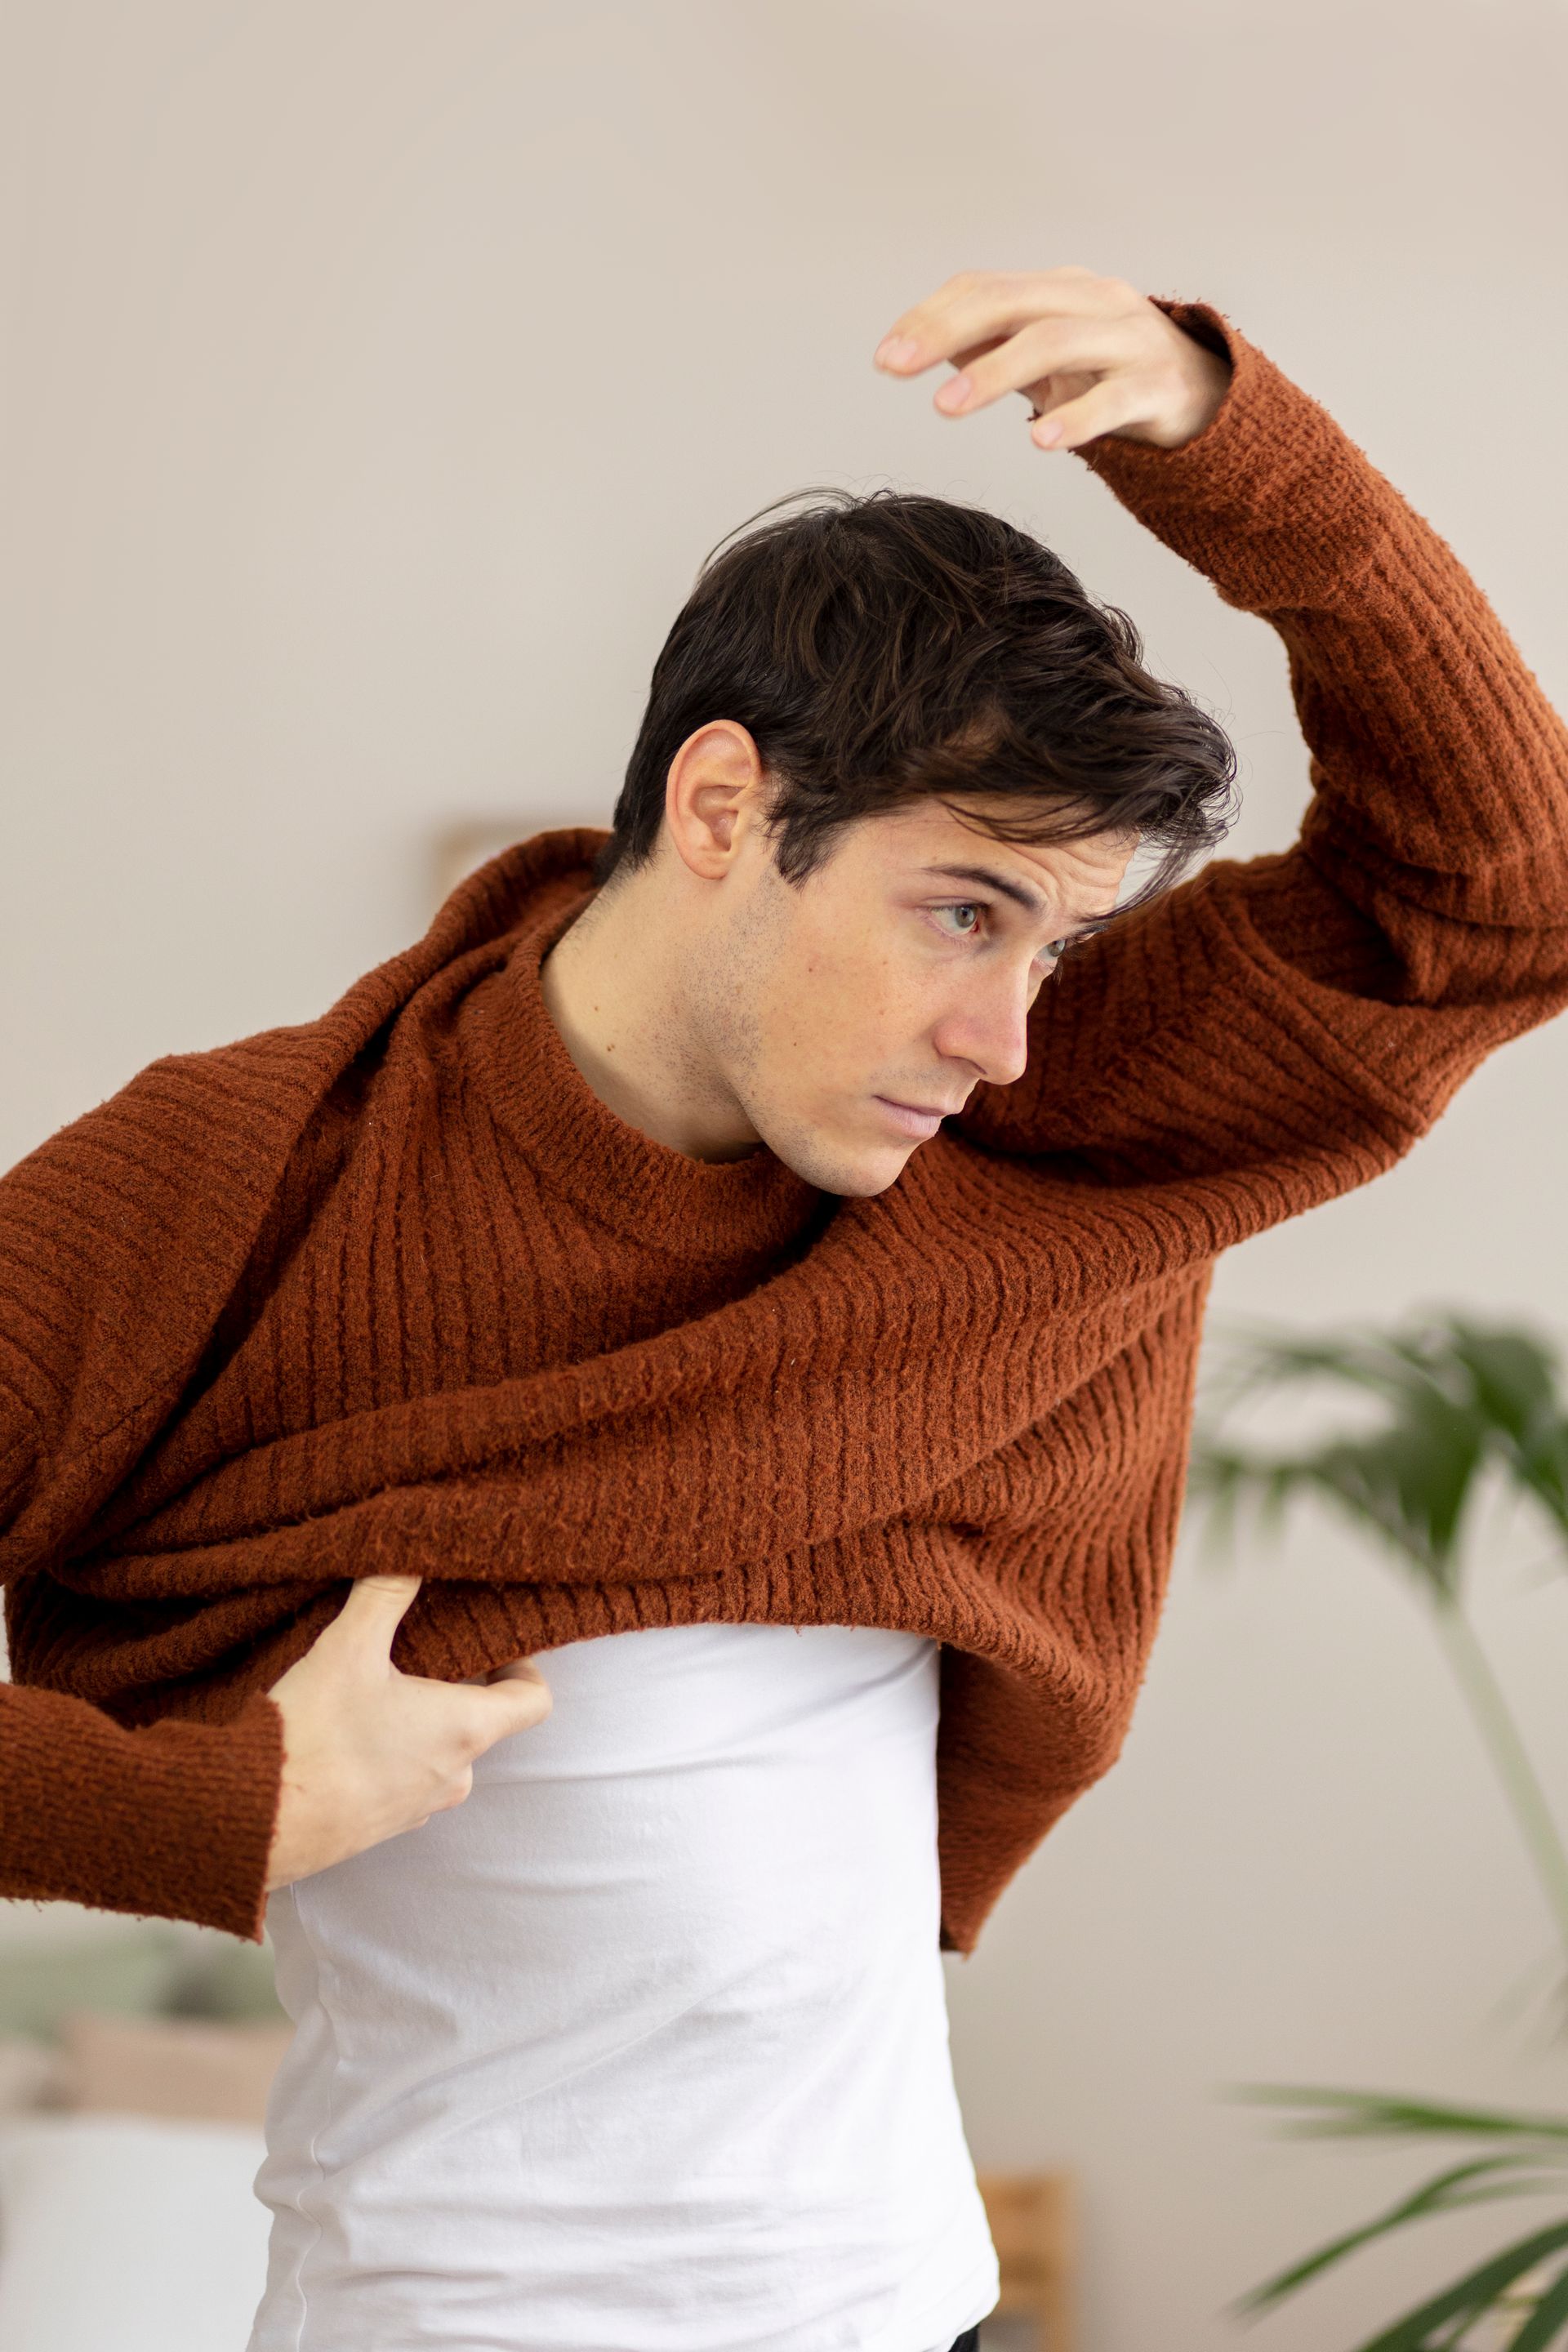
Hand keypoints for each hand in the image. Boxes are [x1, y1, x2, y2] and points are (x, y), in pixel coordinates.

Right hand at [263, 1575, 551, 1889]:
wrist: (255, 1820)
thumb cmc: (312, 1736)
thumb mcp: (348, 1647)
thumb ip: (385, 1592)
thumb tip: (408, 1544)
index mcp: (465, 1729)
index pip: (534, 1702)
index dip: (524, 1666)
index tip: (494, 1643)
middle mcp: (455, 1774)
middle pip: (483, 1721)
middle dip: (459, 1684)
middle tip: (423, 1651)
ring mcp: (421, 1807)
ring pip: (441, 1751)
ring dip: (421, 1721)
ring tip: (377, 1688)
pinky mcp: (384, 1826)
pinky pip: (406, 1779)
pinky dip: (392, 1753)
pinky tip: (348, 1731)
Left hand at [873, 266, 1230, 451]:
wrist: (1209, 400)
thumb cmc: (1116, 375)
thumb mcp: (1048, 357)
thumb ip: (992, 346)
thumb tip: (923, 344)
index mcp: (1060, 290)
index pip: (985, 288)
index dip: (931, 316)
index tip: (886, 356)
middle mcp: (1094, 302)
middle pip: (1011, 302)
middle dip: (946, 331)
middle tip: (898, 367)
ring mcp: (1130, 341)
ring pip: (1056, 342)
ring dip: (994, 372)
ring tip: (946, 406)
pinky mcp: (1159, 388)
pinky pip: (1114, 399)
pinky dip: (1074, 419)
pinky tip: (1039, 440)